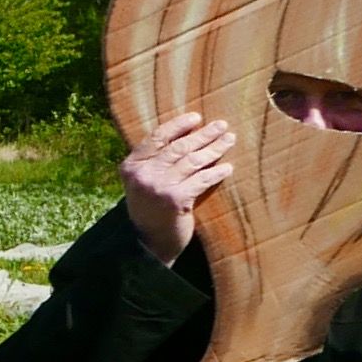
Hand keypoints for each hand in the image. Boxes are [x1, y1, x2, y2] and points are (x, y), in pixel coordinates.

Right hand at [122, 111, 234, 264]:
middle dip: (203, 135)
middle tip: (222, 126)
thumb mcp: (144, 183)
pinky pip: (201, 180)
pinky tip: (227, 167)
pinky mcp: (176, 200)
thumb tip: (188, 134)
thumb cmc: (150, 209)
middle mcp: (143, 175)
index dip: (179, 125)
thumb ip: (156, 162)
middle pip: (179, 147)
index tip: (197, 118)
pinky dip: (216, 173)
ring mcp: (159, 187)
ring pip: (192, 161)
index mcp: (131, 166)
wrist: (149, 244)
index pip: (158, 137)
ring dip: (214, 149)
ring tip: (229, 140)